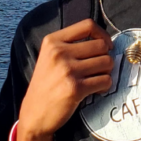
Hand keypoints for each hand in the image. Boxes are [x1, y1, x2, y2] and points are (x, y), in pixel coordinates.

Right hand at [18, 19, 112, 140]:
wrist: (34, 115)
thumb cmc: (47, 85)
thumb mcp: (50, 57)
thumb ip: (71, 45)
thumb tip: (105, 41)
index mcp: (52, 41)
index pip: (88, 25)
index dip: (103, 34)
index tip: (106, 46)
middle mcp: (59, 52)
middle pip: (101, 46)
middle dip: (105, 58)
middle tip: (98, 69)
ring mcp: (67, 70)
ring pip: (107, 62)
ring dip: (106, 72)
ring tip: (95, 80)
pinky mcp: (76, 88)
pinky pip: (106, 80)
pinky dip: (104, 86)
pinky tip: (94, 90)